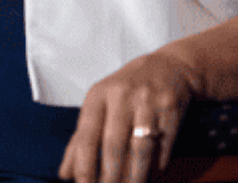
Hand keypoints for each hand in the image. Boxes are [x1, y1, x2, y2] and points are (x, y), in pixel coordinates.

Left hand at [58, 50, 200, 182]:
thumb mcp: (99, 105)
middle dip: (110, 176)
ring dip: (134, 176)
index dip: (84, 163)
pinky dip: (157, 165)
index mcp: (98, 95)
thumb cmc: (125, 91)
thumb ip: (81, 139)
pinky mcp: (171, 110)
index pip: (87, 134)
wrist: (169, 66)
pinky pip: (163, 145)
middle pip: (114, 145)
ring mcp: (148, 102)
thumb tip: (65, 174)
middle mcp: (122, 96)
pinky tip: (151, 176)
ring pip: (140, 148)